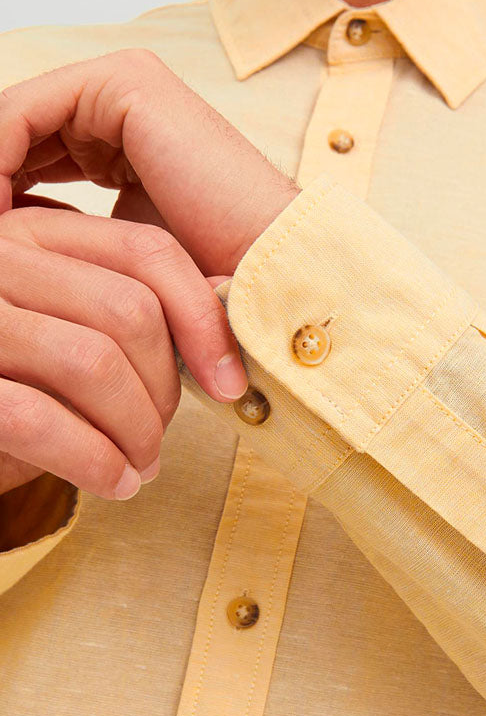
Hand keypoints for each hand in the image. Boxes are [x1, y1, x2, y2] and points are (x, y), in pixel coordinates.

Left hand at [0, 49, 299, 277]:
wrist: (265, 282)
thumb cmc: (206, 289)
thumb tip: (5, 250)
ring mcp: (124, 85)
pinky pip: (19, 115)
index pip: (28, 157)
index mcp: (124, 133)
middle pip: (16, 139)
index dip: (0, 206)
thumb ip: (61, 233)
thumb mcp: (112, 257)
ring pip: (11, 127)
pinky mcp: (124, 85)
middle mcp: (120, 100)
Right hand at [0, 201, 246, 499]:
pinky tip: (113, 484)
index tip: (232, 384)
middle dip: (165, 390)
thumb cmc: (4, 388)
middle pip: (129, 311)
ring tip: (139, 468)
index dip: (205, 322)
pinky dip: (93, 460)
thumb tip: (225, 318)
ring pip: (93, 363)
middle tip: (159, 440)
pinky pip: (39, 418)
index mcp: (28, 231)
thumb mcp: (59, 336)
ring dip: (136, 431)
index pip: (148, 252)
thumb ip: (120, 318)